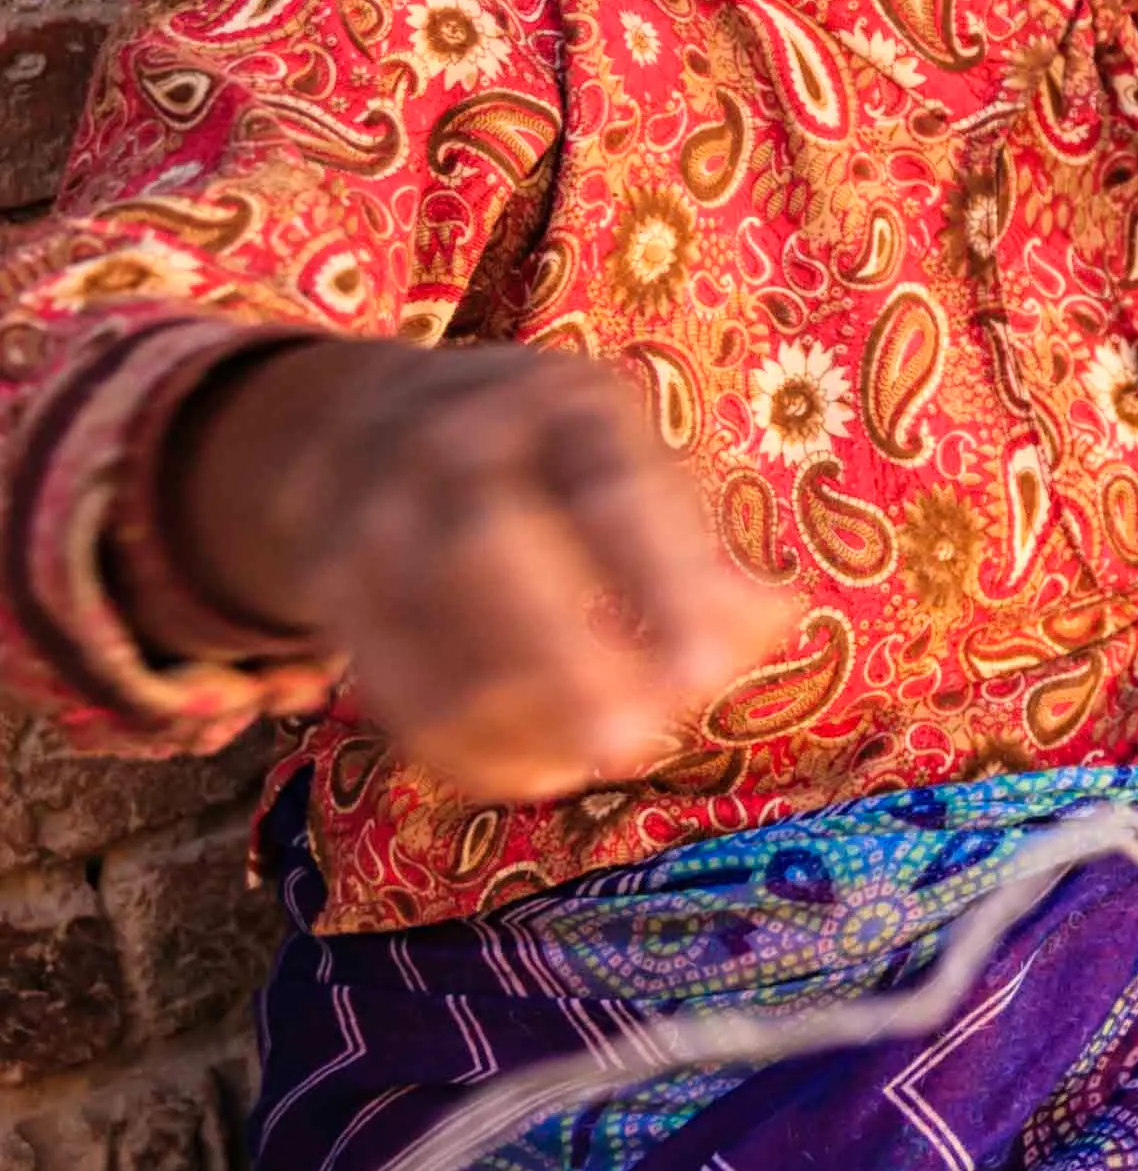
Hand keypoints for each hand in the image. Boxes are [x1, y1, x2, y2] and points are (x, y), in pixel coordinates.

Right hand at [163, 338, 780, 799]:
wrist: (367, 424)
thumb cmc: (553, 464)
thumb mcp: (632, 466)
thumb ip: (701, 552)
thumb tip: (773, 626)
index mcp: (558, 402)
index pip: (609, 491)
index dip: (660, 584)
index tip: (709, 674)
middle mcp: (451, 442)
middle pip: (490, 550)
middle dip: (567, 658)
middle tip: (640, 744)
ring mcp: (374, 511)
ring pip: (434, 633)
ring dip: (526, 716)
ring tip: (605, 756)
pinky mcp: (332, 588)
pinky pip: (393, 690)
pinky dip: (471, 749)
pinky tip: (542, 768)